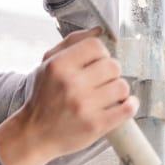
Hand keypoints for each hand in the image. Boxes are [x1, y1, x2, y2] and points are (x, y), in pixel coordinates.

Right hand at [0, 28, 138, 164]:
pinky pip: (127, 109)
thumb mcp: (47, 65)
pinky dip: (130, 106)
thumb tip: (100, 30)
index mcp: (58, 66)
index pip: (96, 46)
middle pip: (113, 66)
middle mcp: (71, 84)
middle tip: (100, 82)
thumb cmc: (43, 97)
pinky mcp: (95, 125)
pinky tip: (124, 105)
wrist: (34, 134)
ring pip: (122, 87)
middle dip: (110, 73)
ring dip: (118, 91)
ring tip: (106, 96)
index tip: (95, 64)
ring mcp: (84, 106)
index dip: (100, 54)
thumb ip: (71, 43)